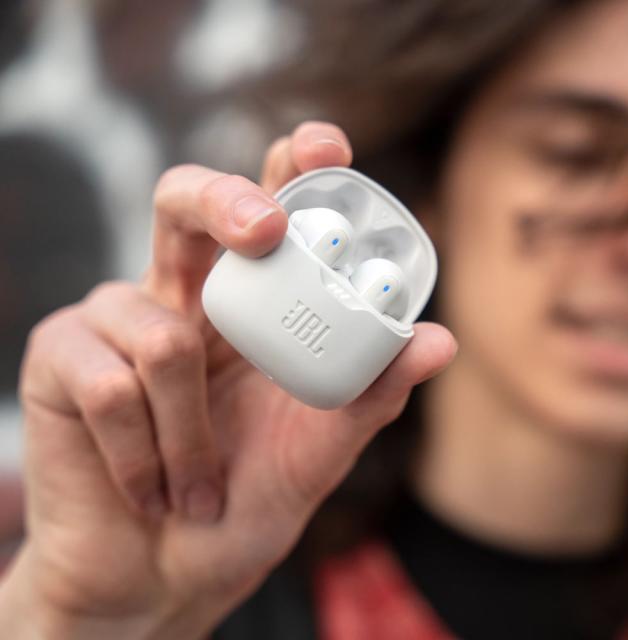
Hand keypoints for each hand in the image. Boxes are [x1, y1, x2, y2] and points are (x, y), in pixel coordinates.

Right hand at [1, 122, 456, 638]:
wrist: (165, 578)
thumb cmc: (244, 504)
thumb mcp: (321, 450)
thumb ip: (372, 394)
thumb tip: (440, 340)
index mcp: (253, 304)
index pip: (271, 213)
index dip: (293, 168)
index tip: (323, 144)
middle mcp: (185, 295)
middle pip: (185, 202)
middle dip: (224, 199)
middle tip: (265, 226)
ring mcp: (115, 320)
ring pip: (160, 331)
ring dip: (192, 430)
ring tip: (197, 484)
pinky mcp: (60, 358)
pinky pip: (111, 382)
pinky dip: (145, 453)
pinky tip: (149, 484)